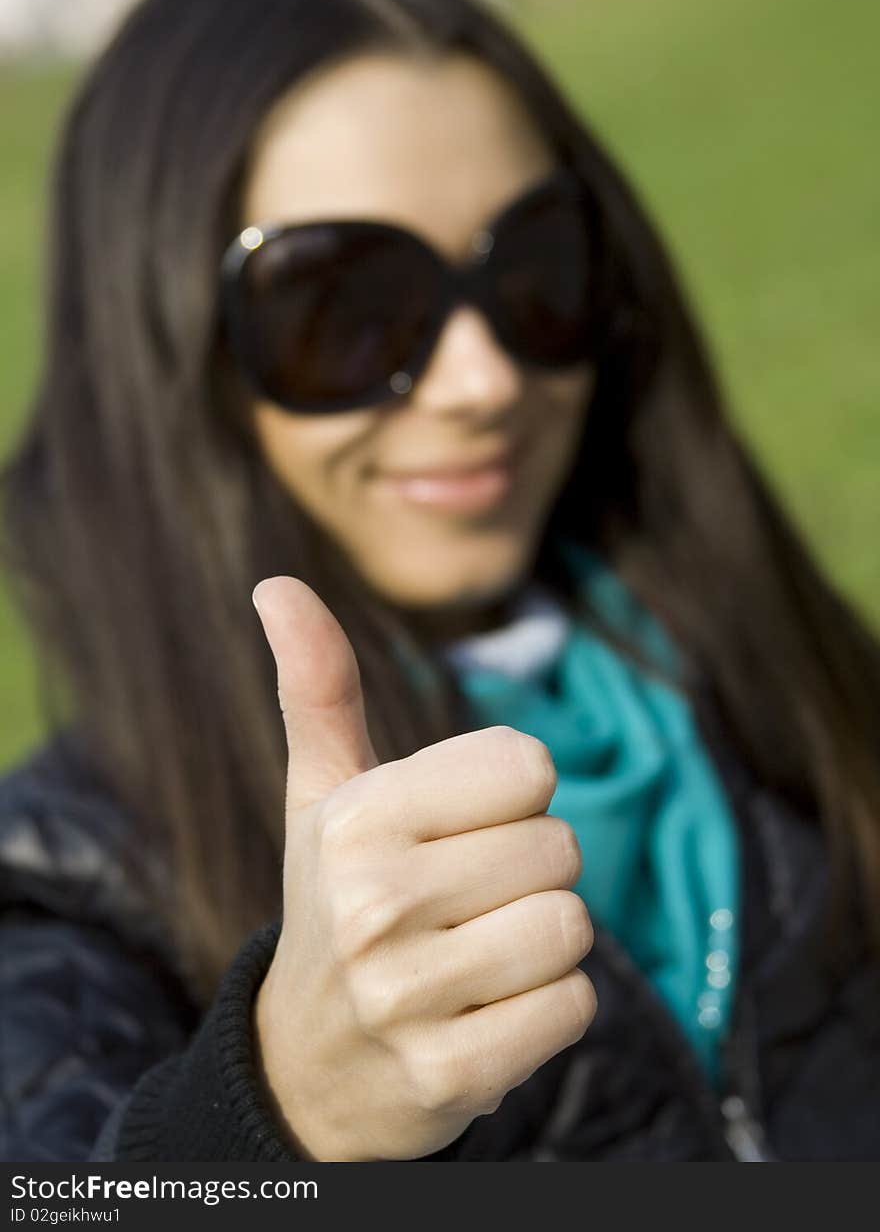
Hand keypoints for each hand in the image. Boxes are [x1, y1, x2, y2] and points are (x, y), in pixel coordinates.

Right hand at [251, 576, 594, 1160]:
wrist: (308, 1065)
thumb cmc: (336, 901)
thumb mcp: (322, 795)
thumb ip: (317, 687)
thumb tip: (276, 583)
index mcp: (355, 816)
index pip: (528, 765)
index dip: (508, 797)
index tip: (455, 832)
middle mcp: (374, 902)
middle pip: (559, 847)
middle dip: (526, 873)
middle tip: (461, 906)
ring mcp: (408, 995)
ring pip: (571, 927)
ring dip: (541, 944)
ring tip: (476, 958)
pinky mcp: (450, 1076)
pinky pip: (573, 1008)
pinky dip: (548, 1011)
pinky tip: (485, 1015)